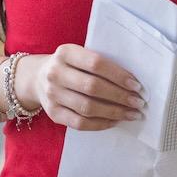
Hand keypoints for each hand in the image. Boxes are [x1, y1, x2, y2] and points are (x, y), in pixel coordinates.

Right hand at [23, 44, 145, 130]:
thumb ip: (99, 64)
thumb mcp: (78, 55)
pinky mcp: (53, 113)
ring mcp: (52, 95)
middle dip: (120, 96)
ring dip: (114, 112)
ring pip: (88, 108)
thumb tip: (132, 82)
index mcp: (65, 53)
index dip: (118, 76)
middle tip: (138, 102)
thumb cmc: (69, 66)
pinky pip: (80, 123)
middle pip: (93, 87)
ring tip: (132, 114)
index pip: (96, 64)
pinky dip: (101, 124)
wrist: (37, 78)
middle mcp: (56, 73)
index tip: (137, 86)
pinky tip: (115, 121)